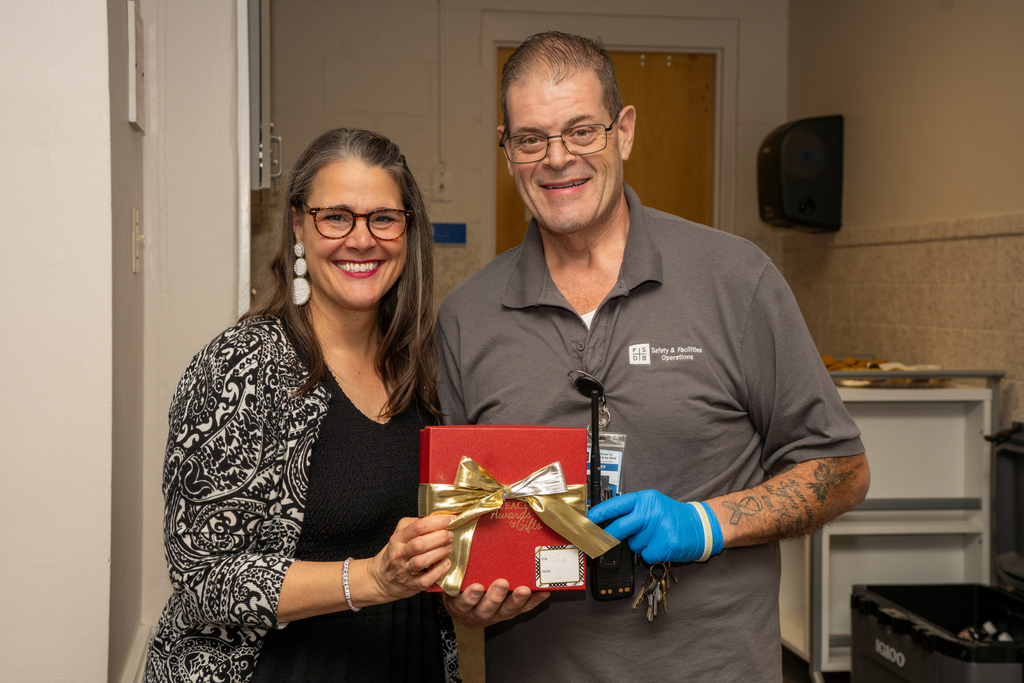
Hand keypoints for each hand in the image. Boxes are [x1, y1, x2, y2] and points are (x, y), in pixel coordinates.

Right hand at [365, 515, 454, 603]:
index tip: (450, 520)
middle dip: (440, 537)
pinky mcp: (411, 584)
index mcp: (397, 539)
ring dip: (440, 552)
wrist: (380, 579)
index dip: (437, 522)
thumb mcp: (400, 535)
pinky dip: (439, 571)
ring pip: (422, 560)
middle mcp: (399, 554)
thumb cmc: (396, 553)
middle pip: (421, 544)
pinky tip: (446, 563)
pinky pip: (426, 579)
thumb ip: (416, 525)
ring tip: (449, 547)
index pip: (418, 527)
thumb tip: (439, 518)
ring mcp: (404, 570)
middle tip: (450, 535)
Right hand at [442, 580, 548, 628]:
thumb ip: (458, 571)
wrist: (465, 609)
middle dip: (495, 597)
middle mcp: (477, 614)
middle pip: (486, 609)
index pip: (464, 603)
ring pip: (506, 611)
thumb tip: (457, 544)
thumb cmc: (459, 589)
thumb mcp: (453, 583)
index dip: (470, 597)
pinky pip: (522, 610)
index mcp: (460, 606)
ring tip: (524, 590)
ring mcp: (495, 616)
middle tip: (502, 583)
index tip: (477, 586)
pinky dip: (533, 602)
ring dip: (516, 600)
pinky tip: (543, 592)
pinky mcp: (508, 614)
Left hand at [587, 490, 722, 563]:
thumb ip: (632, 512)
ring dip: (639, 546)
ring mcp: (660, 527)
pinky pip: (646, 555)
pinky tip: (661, 546)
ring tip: (654, 538)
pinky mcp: (666, 544)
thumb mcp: (652, 506)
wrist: (701, 526)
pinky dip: (651, 555)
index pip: (617, 505)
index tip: (586, 521)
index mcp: (645, 499)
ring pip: (634, 545)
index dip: (599, 513)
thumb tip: (605, 525)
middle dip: (607, 538)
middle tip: (599, 543)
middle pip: (620, 527)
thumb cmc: (672, 517)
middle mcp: (651, 510)